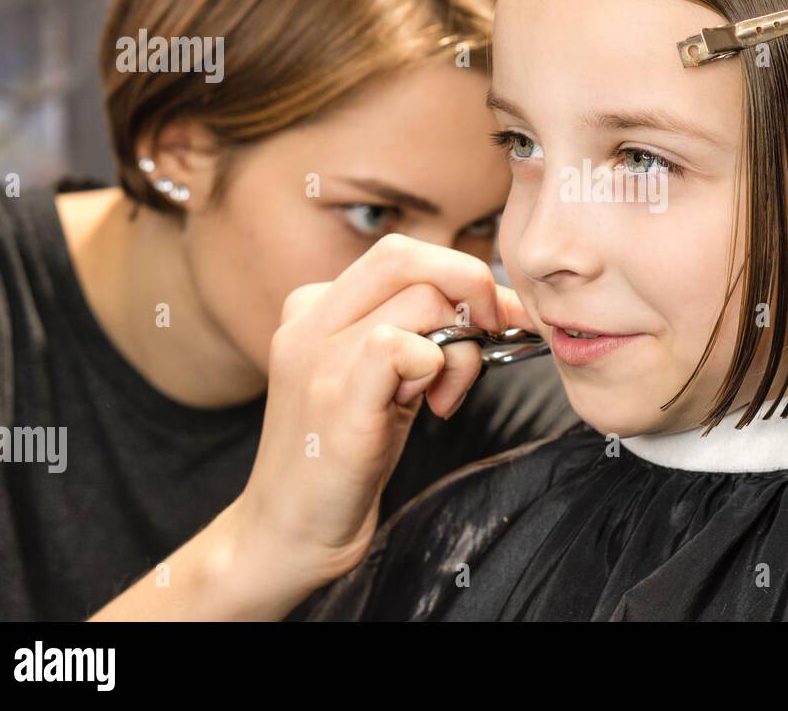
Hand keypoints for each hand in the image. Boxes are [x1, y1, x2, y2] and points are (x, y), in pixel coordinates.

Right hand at [235, 234, 534, 591]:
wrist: (289, 531)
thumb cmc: (346, 455)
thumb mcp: (378, 377)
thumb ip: (414, 331)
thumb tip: (493, 303)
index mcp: (314, 307)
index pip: (400, 256)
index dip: (460, 274)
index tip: (498, 314)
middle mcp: (308, 321)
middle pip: (405, 256)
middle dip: (471, 282)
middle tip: (496, 330)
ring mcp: (316, 357)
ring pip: (420, 302)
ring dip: (462, 347)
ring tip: (447, 396)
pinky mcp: (335, 398)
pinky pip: (402, 346)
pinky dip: (438, 368)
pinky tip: (433, 408)